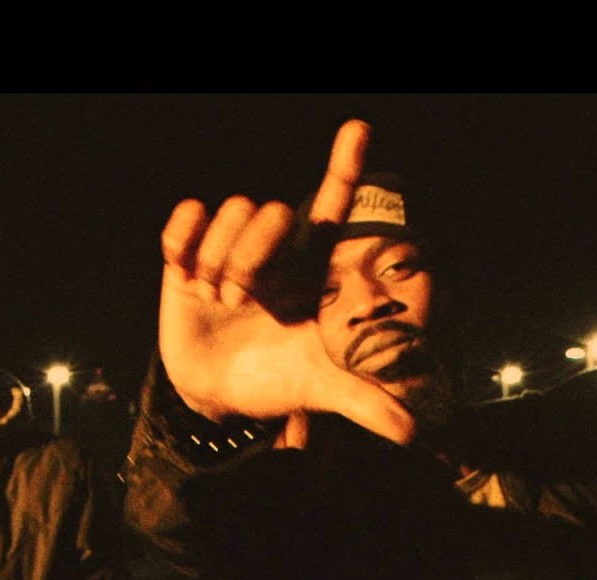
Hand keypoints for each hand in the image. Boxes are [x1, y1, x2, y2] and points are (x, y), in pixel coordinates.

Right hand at [157, 119, 415, 444]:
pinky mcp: (186, 255)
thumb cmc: (276, 382)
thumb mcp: (320, 389)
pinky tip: (186, 273)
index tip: (360, 127)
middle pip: (272, 209)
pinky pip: (186, 219)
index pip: (331, 207)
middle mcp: (273, 248)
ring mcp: (228, 247)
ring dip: (221, 264)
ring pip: (230, 211)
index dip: (345, 167)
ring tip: (219, 303)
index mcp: (310, 267)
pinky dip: (184, 242)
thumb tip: (411, 434)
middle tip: (244, 304)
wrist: (213, 395)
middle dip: (255, 260)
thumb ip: (364, 402)